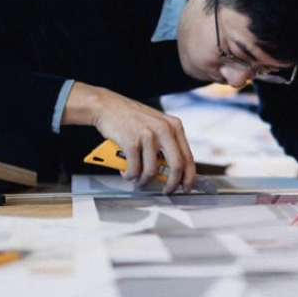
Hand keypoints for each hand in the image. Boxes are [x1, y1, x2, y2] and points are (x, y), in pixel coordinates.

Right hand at [64, 82, 195, 193]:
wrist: (108, 106)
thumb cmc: (131, 118)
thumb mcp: (157, 124)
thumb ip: (168, 142)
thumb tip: (175, 170)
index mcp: (174, 126)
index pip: (188, 156)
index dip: (189, 176)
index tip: (186, 187)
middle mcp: (164, 130)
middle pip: (176, 166)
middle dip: (172, 184)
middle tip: (166, 191)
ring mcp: (148, 136)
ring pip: (152, 171)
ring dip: (143, 181)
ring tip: (137, 179)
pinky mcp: (131, 142)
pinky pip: (134, 169)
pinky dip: (129, 175)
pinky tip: (125, 171)